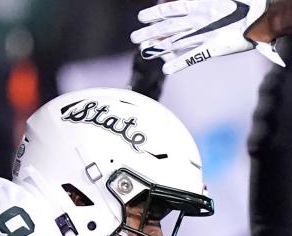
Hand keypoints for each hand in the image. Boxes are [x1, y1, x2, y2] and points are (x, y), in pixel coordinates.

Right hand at [131, 0, 284, 73]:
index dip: (157, 13)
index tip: (141, 18)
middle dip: (152, 32)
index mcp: (200, 7)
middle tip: (135, 38)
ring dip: (160, 46)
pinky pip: (194, 56)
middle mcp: (199, 22)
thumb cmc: (244, 5)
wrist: (262, 19)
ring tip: (144, 51)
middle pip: (170, 27)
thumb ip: (194, 2)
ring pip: (177, 41)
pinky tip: (167, 69)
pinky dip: (181, 63)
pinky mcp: (213, 48)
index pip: (174, 9)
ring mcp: (204, 36)